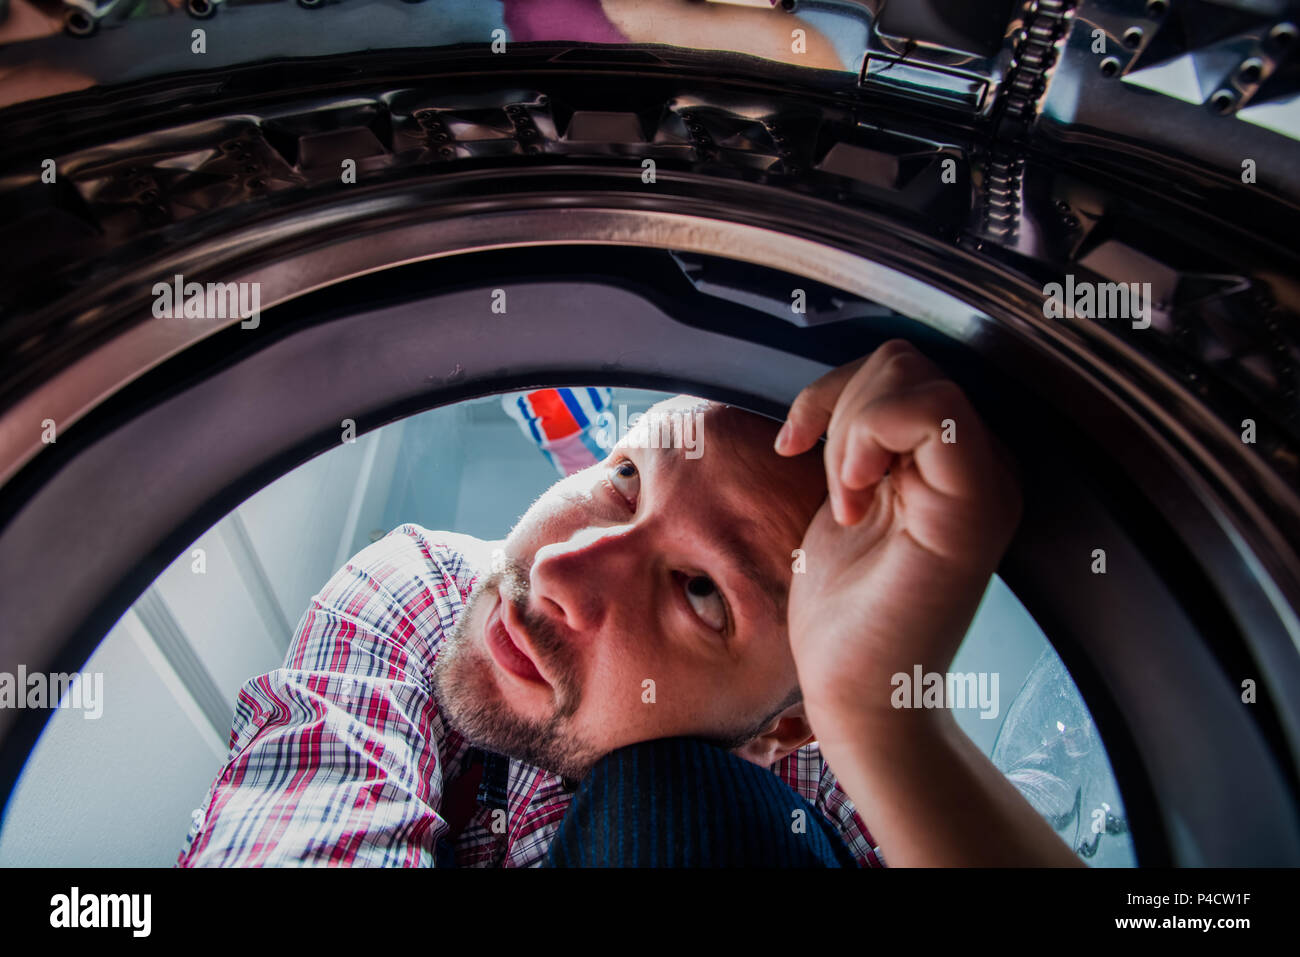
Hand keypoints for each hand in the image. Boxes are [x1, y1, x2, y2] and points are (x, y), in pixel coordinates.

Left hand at [775, 339, 1021, 733]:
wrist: (862, 696)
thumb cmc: (847, 616)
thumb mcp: (845, 501)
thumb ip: (860, 443)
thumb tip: (840, 389)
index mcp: (951, 465)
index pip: (899, 372)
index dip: (834, 392)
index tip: (795, 446)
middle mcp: (979, 467)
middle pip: (904, 362)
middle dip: (840, 407)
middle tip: (834, 485)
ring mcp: (984, 484)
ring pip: (914, 377)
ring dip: (850, 429)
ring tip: (847, 498)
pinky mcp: (975, 506)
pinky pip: (931, 412)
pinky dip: (868, 440)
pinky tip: (853, 501)